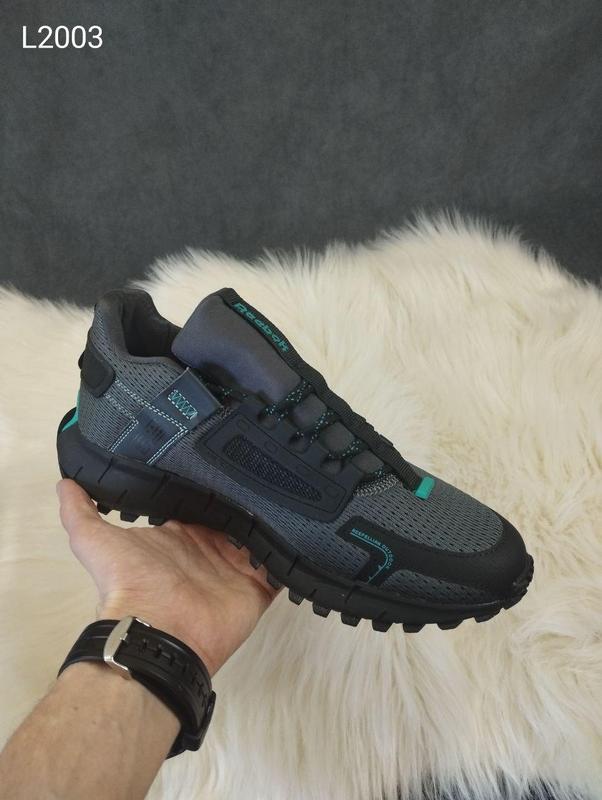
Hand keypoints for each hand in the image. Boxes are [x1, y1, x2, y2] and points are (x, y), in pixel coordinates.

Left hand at [57, 479, 279, 674]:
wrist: (159, 632)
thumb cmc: (130, 585)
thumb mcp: (95, 542)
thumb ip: (81, 513)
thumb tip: (63, 483)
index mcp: (179, 536)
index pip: (201, 504)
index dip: (213, 485)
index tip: (228, 458)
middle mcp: (209, 550)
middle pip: (234, 519)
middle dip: (248, 499)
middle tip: (267, 468)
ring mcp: (235, 570)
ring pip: (261, 538)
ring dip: (273, 521)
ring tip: (291, 490)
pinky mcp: (257, 589)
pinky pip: (280, 568)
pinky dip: (291, 554)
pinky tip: (302, 528)